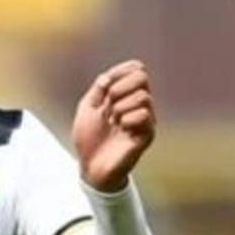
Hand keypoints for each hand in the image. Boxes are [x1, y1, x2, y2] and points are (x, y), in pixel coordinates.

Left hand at [72, 59, 157, 191]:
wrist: (91, 165)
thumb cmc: (89, 138)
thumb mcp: (87, 108)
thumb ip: (97, 89)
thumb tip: (108, 75)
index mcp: (125, 94)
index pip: (136, 69)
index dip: (120, 71)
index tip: (104, 86)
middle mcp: (138, 104)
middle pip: (142, 77)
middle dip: (119, 88)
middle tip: (107, 105)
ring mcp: (145, 118)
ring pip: (143, 96)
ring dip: (121, 107)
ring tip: (113, 122)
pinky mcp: (148, 133)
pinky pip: (144, 114)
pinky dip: (128, 119)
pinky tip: (122, 130)